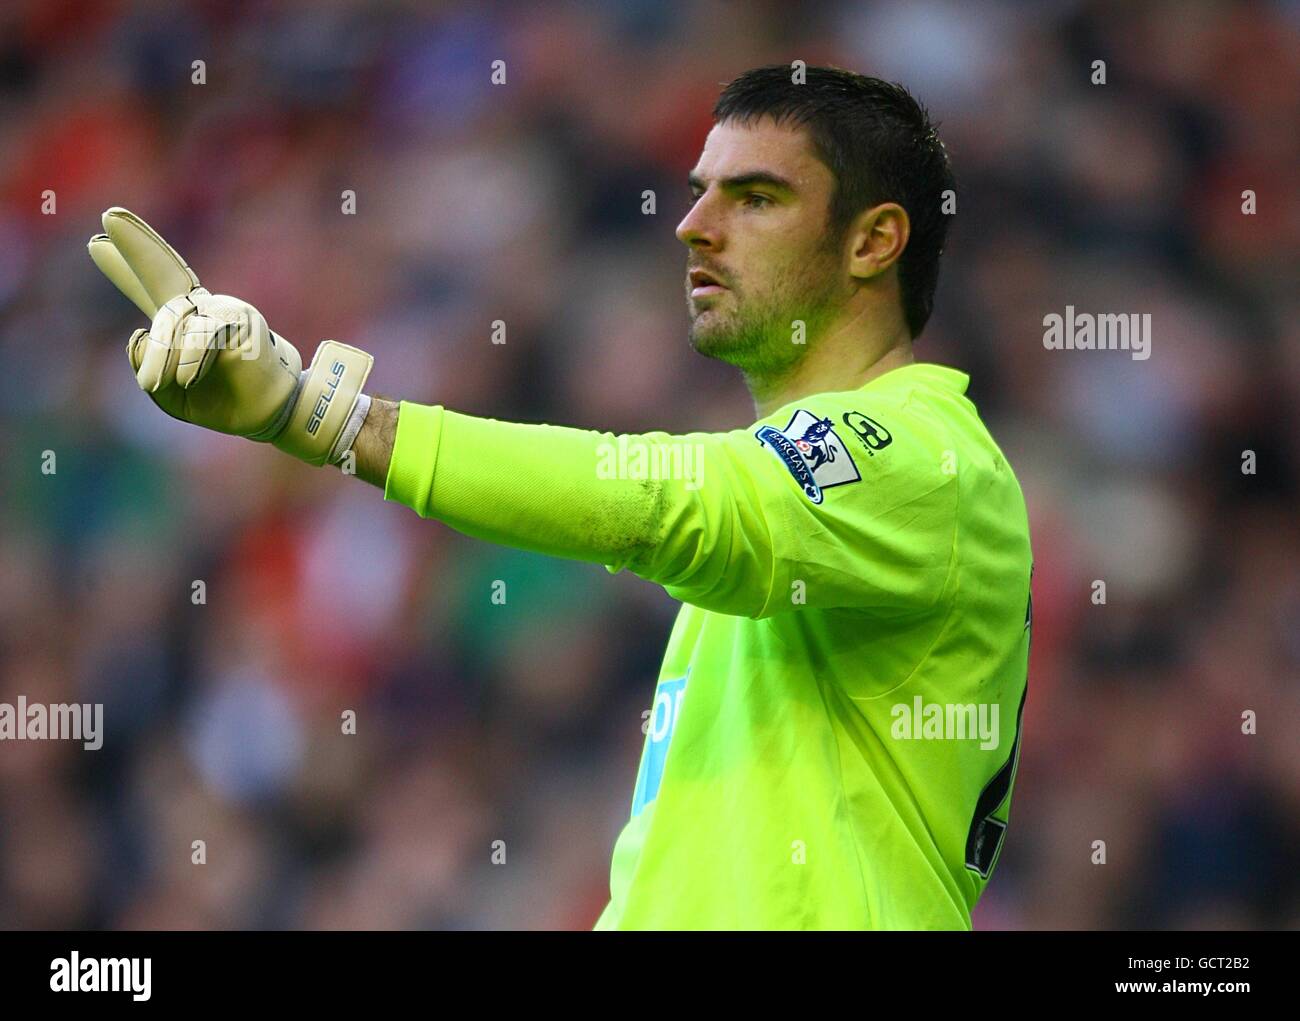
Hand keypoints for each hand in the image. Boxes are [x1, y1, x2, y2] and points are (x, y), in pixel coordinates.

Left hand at [89, 207, 372, 464]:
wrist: (265, 415)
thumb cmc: (221, 402)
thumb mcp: (167, 393)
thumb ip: (145, 365)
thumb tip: (138, 333)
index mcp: (182, 325)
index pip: (147, 290)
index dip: (123, 269)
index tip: (96, 242)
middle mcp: (201, 310)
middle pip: (164, 272)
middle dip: (137, 245)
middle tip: (109, 216)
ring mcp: (220, 310)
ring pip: (173, 317)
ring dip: (159, 352)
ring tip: (153, 383)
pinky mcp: (240, 319)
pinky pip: (202, 331)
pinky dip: (189, 356)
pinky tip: (186, 377)